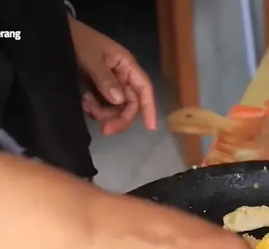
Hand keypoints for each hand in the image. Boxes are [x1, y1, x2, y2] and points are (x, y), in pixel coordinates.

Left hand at [68, 16, 156, 134]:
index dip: (149, 108)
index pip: (144, 89)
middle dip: (119, 118)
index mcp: (126, 65)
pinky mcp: (98, 90)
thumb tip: (119, 101)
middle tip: (105, 130)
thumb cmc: (76, 39)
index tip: (150, 128)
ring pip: (116, 109)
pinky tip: (83, 102)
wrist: (53, 33)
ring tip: (87, 106)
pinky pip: (102, 107)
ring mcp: (110, 85)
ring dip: (103, 114)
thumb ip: (105, 79)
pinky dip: (94, 109)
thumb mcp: (90, 57)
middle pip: (130, 105)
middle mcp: (122, 77)